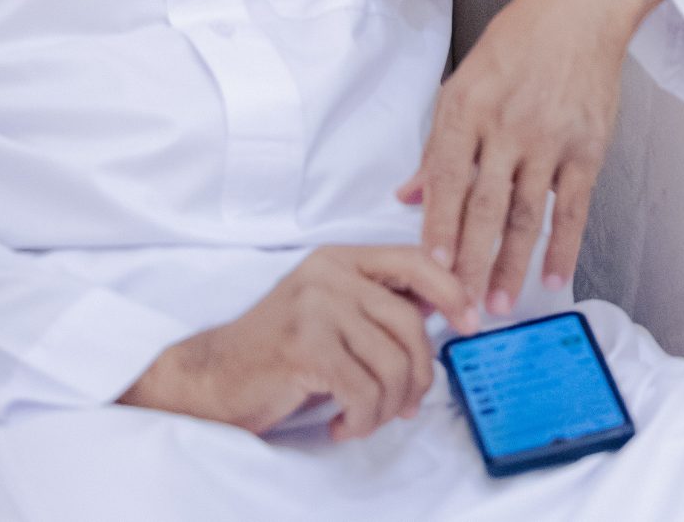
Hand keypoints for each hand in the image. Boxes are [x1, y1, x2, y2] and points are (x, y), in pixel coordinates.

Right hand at [119, 246, 473, 441]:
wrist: (211, 380)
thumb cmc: (279, 354)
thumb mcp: (333, 314)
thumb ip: (378, 305)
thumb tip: (445, 309)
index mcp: (340, 259)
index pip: (415, 260)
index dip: (452, 290)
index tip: (472, 322)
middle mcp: (329, 275)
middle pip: (410, 325)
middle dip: (418, 376)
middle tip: (405, 407)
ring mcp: (315, 307)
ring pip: (391, 363)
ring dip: (386, 407)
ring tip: (365, 419)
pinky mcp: (304, 347)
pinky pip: (364, 390)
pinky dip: (362, 419)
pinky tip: (341, 425)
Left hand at [399, 0, 662, 314]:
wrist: (581, 11)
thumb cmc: (518, 43)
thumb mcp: (463, 82)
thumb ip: (437, 146)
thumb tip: (408, 196)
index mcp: (468, 107)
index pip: (447, 179)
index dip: (438, 227)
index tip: (430, 268)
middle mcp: (507, 125)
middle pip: (484, 206)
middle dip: (471, 262)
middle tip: (461, 305)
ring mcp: (551, 138)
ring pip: (526, 214)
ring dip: (512, 264)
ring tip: (501, 304)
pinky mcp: (588, 147)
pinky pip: (573, 208)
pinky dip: (563, 246)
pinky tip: (552, 276)